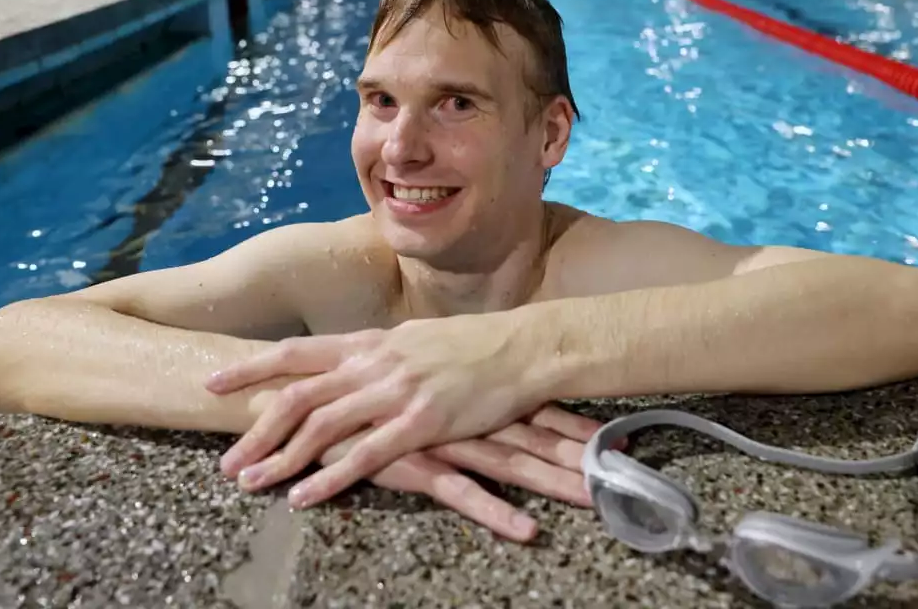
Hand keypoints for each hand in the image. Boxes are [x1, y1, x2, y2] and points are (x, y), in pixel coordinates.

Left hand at [206, 315, 554, 508]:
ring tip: (251, 483)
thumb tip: (352, 362)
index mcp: (370, 342)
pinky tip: (304, 497)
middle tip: (228, 461)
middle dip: (255, 430)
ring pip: (322, 427)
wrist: (524, 348)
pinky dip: (329, 479)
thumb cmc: (474, 344)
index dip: (251, 368)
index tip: (213, 383)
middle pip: (298, 396)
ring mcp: (396, 392)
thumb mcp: (416, 338)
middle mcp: (375, 364)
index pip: (296, 352)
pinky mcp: (422, 422)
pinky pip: (365, 455)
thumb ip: (379, 354)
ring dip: (280, 458)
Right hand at [319, 405, 598, 541]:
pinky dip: (497, 513)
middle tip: (624, 468)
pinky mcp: (412, 463)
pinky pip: (463, 493)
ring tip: (594, 499)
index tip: (612, 433)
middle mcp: (458, 411)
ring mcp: (439, 437)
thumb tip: (470, 403)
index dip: (569, 420)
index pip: (527, 407)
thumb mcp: (401, 388)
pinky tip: (527, 531)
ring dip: (553, 481)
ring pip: (508, 462)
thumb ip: (437, 397)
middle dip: (577, 452)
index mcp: (460, 394)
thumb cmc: (350, 392)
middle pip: (530, 433)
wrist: (293, 391)